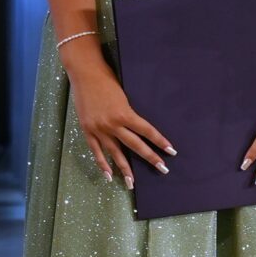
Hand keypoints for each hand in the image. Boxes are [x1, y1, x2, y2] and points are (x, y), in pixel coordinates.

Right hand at [65, 54, 171, 187]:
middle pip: (135, 145)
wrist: (84, 73)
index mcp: (125, 113)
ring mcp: (99, 129)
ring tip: (132, 183)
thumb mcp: (123, 95)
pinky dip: (102, 164)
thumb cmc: (106, 79)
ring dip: (125, 169)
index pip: (147, 131)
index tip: (171, 151)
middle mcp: (113, 124)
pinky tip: (109, 176)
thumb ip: (128, 112)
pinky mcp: (88, 130)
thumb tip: (136, 126)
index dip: (160, 141)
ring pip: (115, 153)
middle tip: (162, 169)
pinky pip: (96, 151)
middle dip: (150, 158)